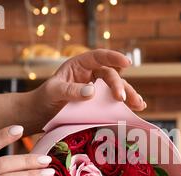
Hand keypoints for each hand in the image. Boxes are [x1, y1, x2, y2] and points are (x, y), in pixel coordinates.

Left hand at [31, 49, 145, 118]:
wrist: (41, 113)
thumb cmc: (45, 98)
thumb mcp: (54, 92)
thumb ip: (71, 90)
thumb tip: (92, 92)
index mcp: (80, 65)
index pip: (99, 57)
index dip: (113, 57)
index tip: (126, 61)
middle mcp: (92, 74)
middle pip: (111, 75)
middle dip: (119, 86)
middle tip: (122, 98)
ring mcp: (97, 88)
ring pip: (117, 88)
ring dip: (129, 95)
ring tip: (139, 105)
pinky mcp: (100, 101)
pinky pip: (115, 100)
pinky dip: (126, 105)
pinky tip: (136, 109)